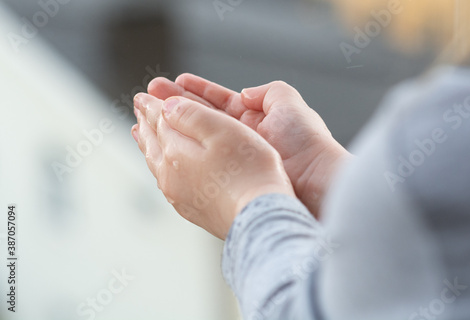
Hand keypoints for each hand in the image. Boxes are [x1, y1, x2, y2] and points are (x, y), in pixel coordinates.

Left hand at [131, 94, 294, 238]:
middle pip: (153, 141)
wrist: (260, 217)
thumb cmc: (249, 172)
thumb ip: (190, 114)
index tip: (143, 95)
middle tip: (138, 108)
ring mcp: (179, 195)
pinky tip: (163, 167)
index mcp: (176, 151)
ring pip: (156, 162)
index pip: (159, 120)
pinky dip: (159, 165)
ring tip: (141, 133)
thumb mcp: (222, 130)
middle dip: (146, 122)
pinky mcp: (192, 210)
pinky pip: (166, 181)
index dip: (152, 104)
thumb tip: (166, 107)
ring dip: (148, 144)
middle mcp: (170, 174)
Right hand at [147, 74, 350, 217]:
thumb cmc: (305, 141)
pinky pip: (198, 164)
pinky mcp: (225, 180)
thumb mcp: (287, 102)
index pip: (217, 102)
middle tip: (148, 94)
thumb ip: (266, 92)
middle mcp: (240, 139)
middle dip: (174, 105)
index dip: (196, 91)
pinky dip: (179, 154)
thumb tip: (243, 94)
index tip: (174, 82)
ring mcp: (232, 160)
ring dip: (170, 127)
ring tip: (146, 114)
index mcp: (253, 119)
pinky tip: (161, 146)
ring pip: (195, 140)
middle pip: (201, 118)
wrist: (315, 182)